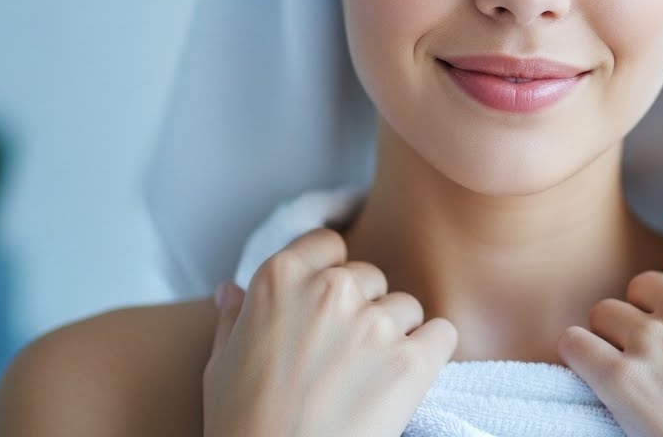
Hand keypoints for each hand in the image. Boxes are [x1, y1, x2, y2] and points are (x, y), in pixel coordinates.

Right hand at [204, 227, 457, 436]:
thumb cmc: (241, 424)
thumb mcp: (220, 364)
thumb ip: (233, 318)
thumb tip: (230, 289)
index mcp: (280, 279)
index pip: (327, 244)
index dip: (330, 272)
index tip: (328, 303)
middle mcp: (330, 289)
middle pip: (370, 277)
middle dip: (363, 309)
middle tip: (343, 357)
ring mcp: (374, 323)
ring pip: (406, 307)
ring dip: (395, 335)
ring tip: (368, 379)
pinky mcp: (412, 361)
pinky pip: (442, 333)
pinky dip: (431, 353)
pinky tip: (406, 380)